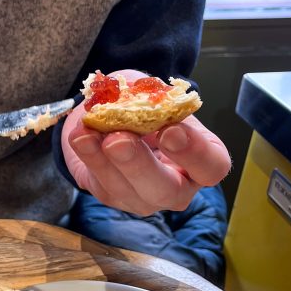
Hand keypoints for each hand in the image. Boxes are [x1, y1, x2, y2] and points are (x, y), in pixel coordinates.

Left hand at [62, 70, 230, 215]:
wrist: (115, 115)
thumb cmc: (147, 106)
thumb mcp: (153, 93)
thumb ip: (149, 96)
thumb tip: (130, 98)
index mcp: (203, 160)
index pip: (211, 166)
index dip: (194, 151)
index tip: (172, 130)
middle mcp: (177, 186)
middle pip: (166, 189)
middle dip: (140, 165)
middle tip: (120, 140)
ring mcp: (143, 197)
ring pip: (125, 190)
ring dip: (103, 161)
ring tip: (86, 134)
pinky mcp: (112, 196)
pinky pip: (99, 182)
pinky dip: (87, 156)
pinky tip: (79, 136)